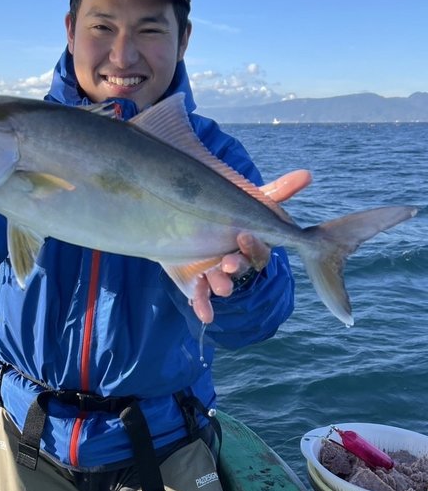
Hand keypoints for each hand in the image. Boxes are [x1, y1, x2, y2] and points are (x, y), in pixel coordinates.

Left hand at [191, 169, 311, 322]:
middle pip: (241, 268)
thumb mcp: (245, 201)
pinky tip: (205, 316)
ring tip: (220, 285)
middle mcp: (234, 262)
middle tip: (229, 263)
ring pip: (222, 284)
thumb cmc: (222, 211)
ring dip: (221, 286)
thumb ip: (275, 192)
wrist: (181, 219)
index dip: (253, 246)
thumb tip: (307, 175)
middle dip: (237, 266)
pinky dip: (204, 308)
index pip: (258, 249)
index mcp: (249, 245)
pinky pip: (201, 299)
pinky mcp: (195, 284)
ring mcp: (215, 275)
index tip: (243, 236)